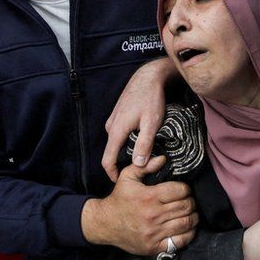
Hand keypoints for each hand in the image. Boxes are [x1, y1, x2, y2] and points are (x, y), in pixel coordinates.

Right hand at [82, 156, 197, 254]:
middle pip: (185, 206)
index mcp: (148, 197)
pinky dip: (189, 234)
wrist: (104, 224)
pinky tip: (187, 227)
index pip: (180, 190)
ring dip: (193, 216)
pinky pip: (180, 241)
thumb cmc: (119, 199)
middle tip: (188, 200)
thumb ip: (145, 166)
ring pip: (186, 222)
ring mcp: (154, 232)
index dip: (185, 189)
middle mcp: (152, 215)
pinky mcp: (154, 246)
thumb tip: (163, 159)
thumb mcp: (127, 177)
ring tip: (190, 212)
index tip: (183, 190)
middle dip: (191, 202)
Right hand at [104, 58, 174, 180]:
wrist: (148, 77)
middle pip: (112, 153)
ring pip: (117, 143)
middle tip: (139, 172)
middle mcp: (111, 127)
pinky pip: (119, 134)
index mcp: (116, 130)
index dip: (112, 174)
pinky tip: (141, 141)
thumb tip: (138, 164)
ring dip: (126, 151)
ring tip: (143, 157)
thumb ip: (144, 143)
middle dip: (122, 164)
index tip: (121, 183)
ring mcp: (113, 120)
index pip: (107, 160)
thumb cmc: (151, 98)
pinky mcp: (118, 116)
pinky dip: (127, 141)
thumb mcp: (152, 122)